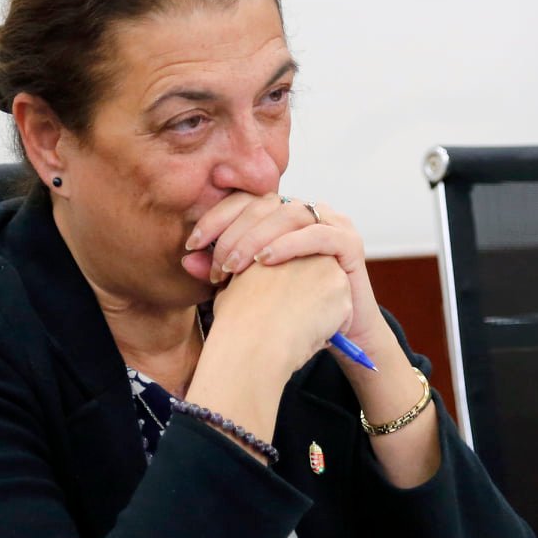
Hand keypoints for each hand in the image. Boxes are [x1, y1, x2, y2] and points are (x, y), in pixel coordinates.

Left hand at [183, 192, 389, 364]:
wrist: (337, 335)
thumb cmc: (293, 310)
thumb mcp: (249, 288)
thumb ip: (221, 272)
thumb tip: (187, 260)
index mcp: (284, 214)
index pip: (246, 202)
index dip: (217, 218)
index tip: (192, 245)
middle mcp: (309, 211)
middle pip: (266, 205)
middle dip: (235, 232)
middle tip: (216, 264)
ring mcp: (333, 224)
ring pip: (291, 214)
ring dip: (259, 237)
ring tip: (236, 266)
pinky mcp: (350, 243)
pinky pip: (319, 234)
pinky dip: (290, 244)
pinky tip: (267, 261)